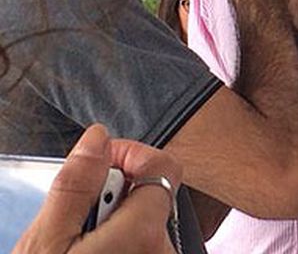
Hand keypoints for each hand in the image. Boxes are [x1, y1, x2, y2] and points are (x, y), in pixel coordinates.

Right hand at [14, 124, 182, 253]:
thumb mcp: (47, 240)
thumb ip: (76, 186)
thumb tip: (98, 139)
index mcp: (144, 232)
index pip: (161, 164)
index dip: (127, 155)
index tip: (99, 162)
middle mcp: (165, 248)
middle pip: (151, 192)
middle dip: (115, 191)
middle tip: (78, 213)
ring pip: (146, 220)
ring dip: (116, 219)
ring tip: (79, 240)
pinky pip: (144, 242)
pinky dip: (122, 239)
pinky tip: (93, 251)